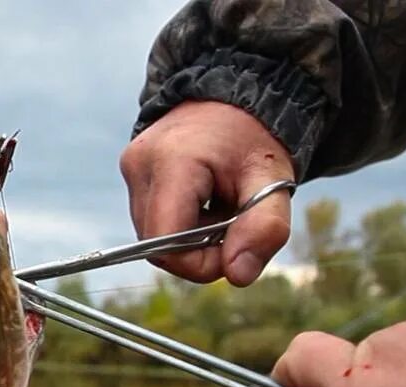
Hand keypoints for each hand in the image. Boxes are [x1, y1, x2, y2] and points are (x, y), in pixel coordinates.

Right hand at [120, 100, 293, 284]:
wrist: (236, 93)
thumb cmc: (255, 139)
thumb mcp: (274, 181)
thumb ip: (264, 228)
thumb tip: (238, 275)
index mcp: (174, 162)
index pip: (167, 244)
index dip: (200, 264)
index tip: (234, 250)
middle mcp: (140, 165)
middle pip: (157, 246)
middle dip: (197, 252)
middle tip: (233, 226)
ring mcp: (131, 168)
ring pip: (152, 238)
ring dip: (188, 239)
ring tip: (218, 208)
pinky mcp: (131, 173)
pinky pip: (150, 221)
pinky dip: (178, 225)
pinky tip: (203, 203)